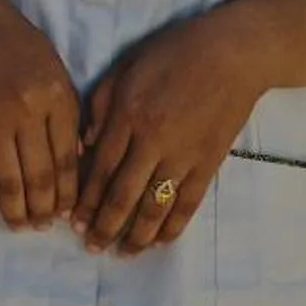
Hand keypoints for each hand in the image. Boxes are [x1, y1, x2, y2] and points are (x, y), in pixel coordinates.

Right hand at [0, 0, 83, 229]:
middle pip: (40, 178)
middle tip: (43, 226)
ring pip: (7, 182)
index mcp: (55, 95)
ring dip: (15, 213)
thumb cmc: (11, 40)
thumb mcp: (52, 65)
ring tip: (20, 225)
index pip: (68, 161)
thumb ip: (67, 109)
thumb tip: (79, 159)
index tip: (69, 213)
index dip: (69, 195)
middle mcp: (25, 110)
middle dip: (44, 211)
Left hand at [74, 5, 267, 255]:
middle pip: (123, 194)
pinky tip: (158, 242)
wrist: (232, 54)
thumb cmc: (173, 53)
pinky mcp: (209, 163)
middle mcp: (153, 141)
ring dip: (136, 235)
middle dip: (105, 225)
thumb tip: (84, 146)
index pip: (101, 168)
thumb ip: (100, 106)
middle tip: (90, 246)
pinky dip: (172, 226)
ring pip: (154, 206)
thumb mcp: (125, 68)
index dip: (86, 198)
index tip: (72, 221)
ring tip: (122, 253)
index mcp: (128, 115)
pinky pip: (188, 202)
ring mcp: (184, 155)